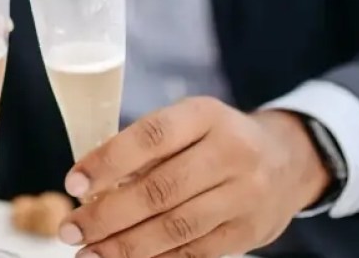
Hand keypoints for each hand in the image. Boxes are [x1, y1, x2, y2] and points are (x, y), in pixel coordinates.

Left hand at [57, 97, 328, 257]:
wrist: (287, 161)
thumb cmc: (218, 139)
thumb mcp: (190, 122)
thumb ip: (148, 148)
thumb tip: (90, 187)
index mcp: (207, 115)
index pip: (151, 136)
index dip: (108, 161)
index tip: (73, 183)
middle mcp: (230, 152)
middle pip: (159, 189)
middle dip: (107, 215)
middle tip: (71, 228)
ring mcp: (244, 195)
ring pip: (175, 227)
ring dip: (125, 246)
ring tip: (90, 252)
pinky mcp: (248, 230)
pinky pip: (194, 251)